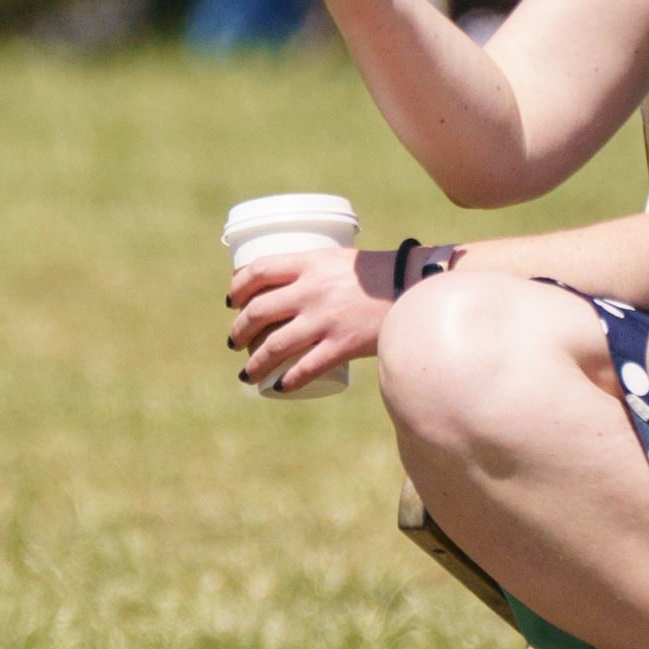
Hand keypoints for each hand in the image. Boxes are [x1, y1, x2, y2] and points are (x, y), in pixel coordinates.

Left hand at [227, 243, 398, 392]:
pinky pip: (306, 368)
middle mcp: (312, 290)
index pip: (258, 271)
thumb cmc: (377, 273)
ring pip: (275, 345)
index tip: (232, 302)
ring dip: (254, 362)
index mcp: (309, 263)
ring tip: (246, 372)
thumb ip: (313, 273)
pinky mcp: (343, 344)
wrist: (416, 285)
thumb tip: (286, 293)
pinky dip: (288, 380)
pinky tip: (278, 387)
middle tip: (235, 341)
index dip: (238, 288)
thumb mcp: (339, 260)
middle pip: (259, 311)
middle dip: (239, 330)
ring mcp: (326, 319)